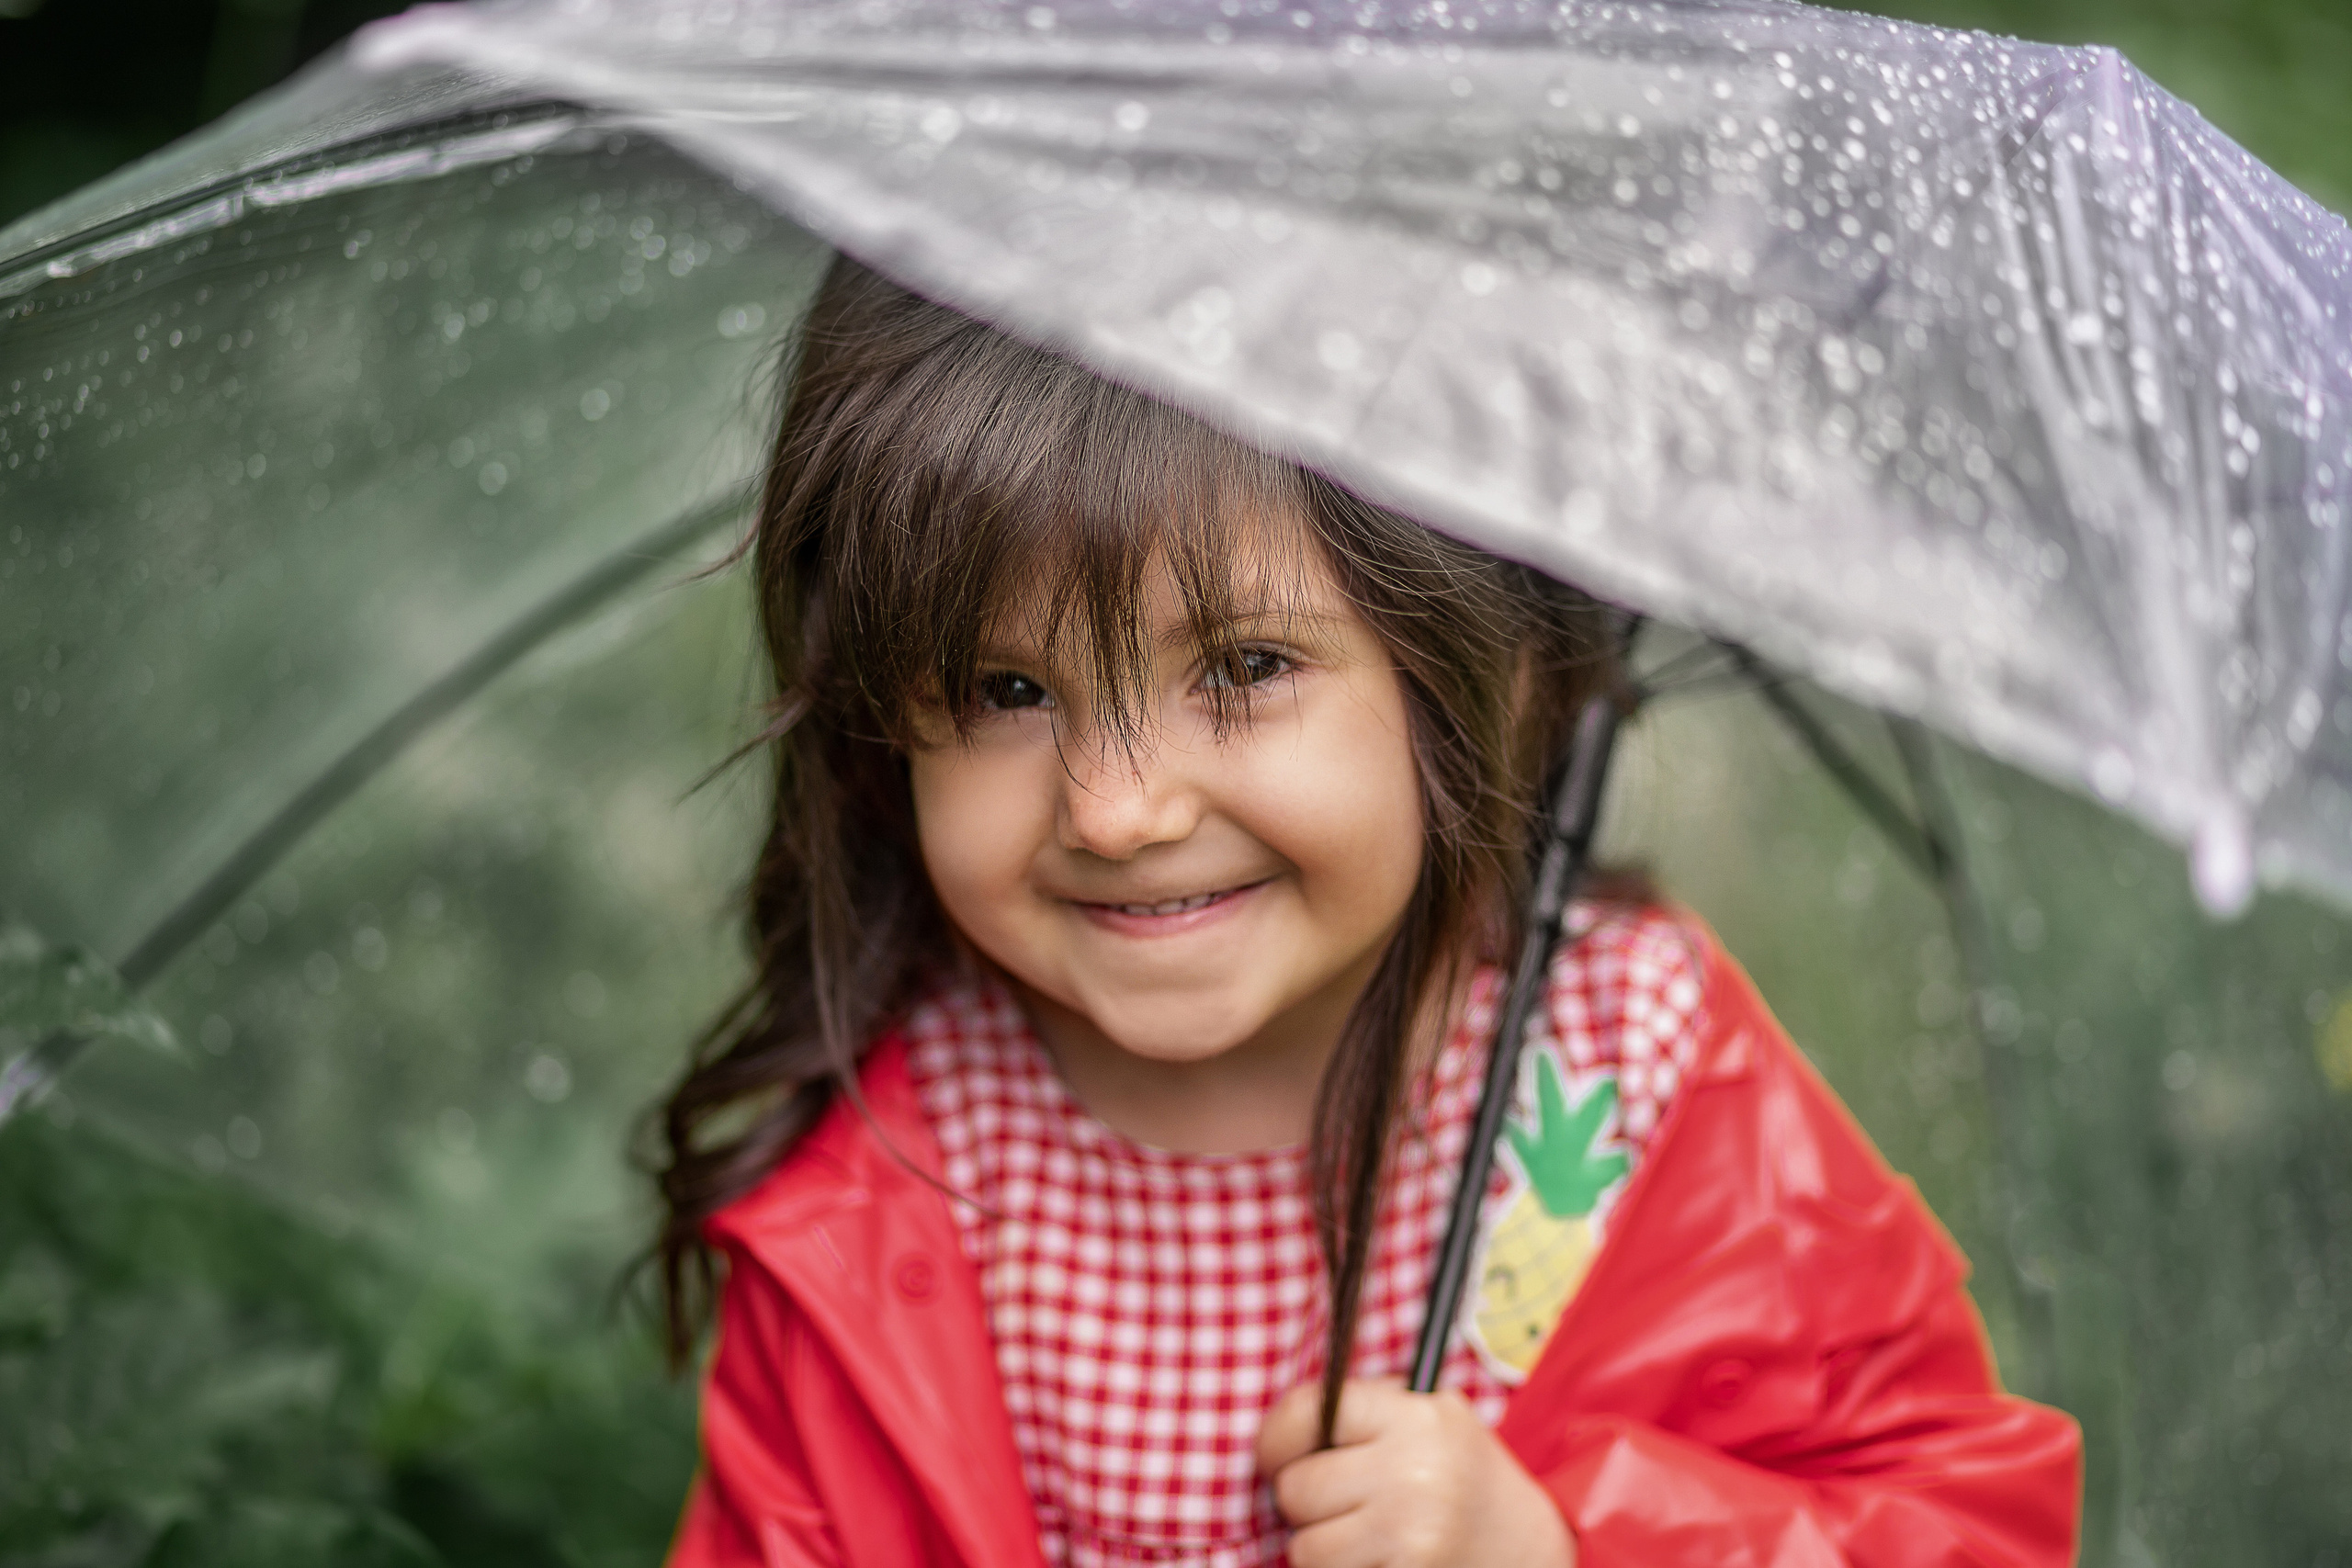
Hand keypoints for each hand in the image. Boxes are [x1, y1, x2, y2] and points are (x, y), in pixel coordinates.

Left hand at [1254, 1378, 1575, 1567]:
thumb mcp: (1430, 1416)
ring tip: (1360, 1534)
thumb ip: (1363, 1411)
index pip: (1307, 1411)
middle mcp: (1413, 1473)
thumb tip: (1280, 1428)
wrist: (1532, 1547)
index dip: (1276, 1437)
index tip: (1276, 1456)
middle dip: (1303, 1500)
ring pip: (1305, 1546)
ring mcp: (1411, 1535)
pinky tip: (1377, 1558)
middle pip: (1297, 1488)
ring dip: (1319, 1546)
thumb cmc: (1462, 1475)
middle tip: (1336, 1502)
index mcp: (1415, 1417)